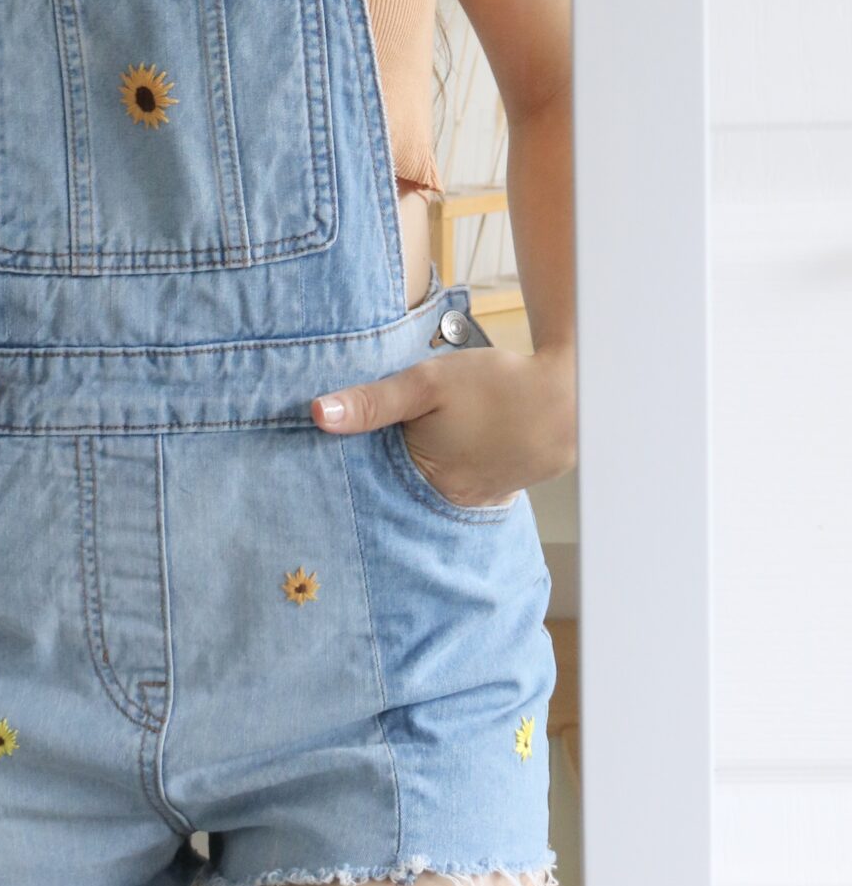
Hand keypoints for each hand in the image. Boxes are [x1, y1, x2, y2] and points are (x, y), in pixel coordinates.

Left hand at [310, 346, 575, 508]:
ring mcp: (485, 498)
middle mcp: (457, 502)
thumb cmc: (495, 383)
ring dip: (428, 467)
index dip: (361, 471)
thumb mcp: (426, 382)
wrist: (567, 389)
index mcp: (432, 483)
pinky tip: (458, 443)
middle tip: (388, 442)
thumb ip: (373, 402)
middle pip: (408, 489)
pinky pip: (469, 482)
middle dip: (394, 470)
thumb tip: (317, 415)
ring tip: (426, 440)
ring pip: (439, 486)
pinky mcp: (507, 488)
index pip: (379, 487)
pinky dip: (458, 466)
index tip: (347, 459)